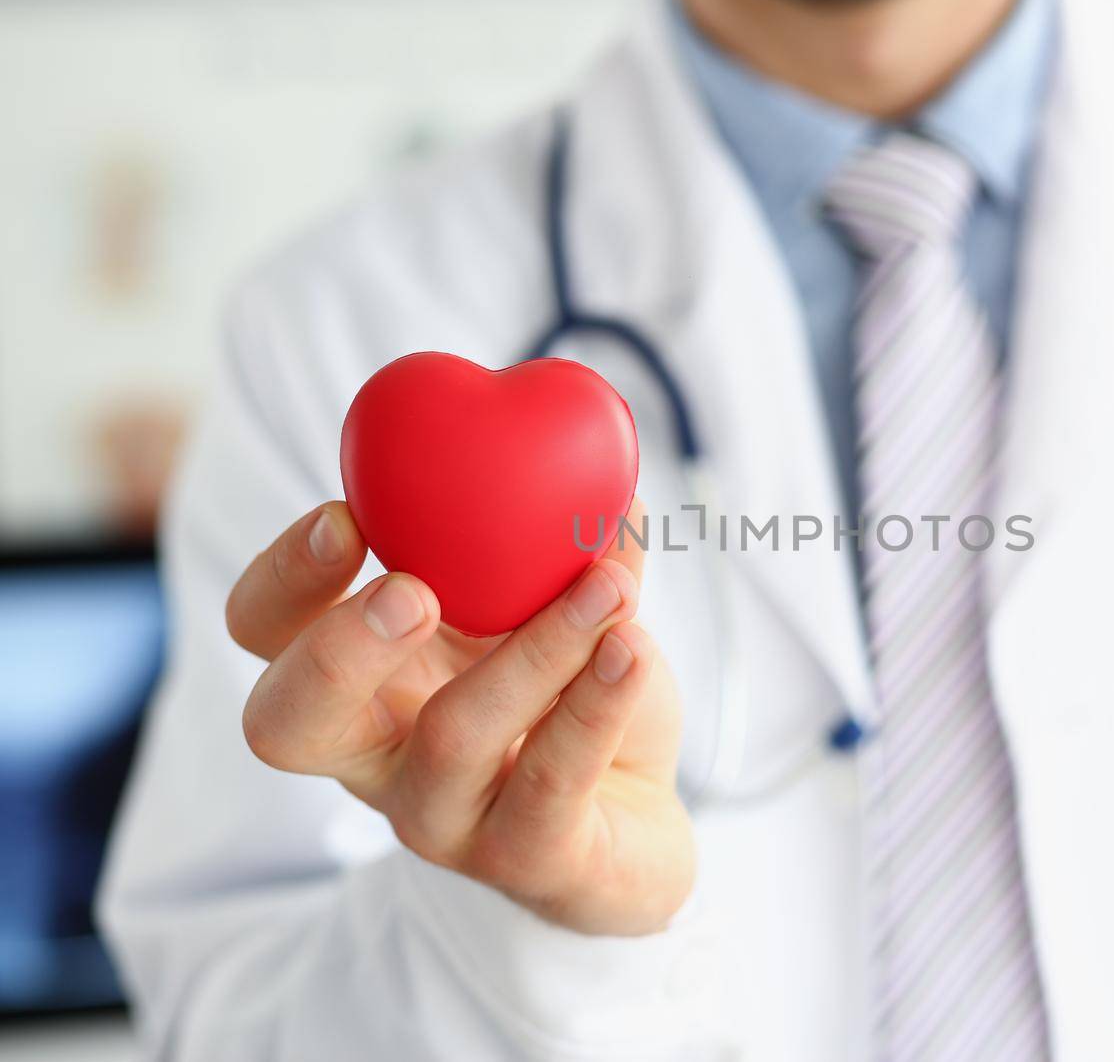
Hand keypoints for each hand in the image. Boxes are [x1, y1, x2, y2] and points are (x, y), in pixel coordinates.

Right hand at [225, 499, 692, 935]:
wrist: (642, 826)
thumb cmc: (573, 700)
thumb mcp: (550, 607)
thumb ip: (549, 543)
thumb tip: (589, 459)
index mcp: (359, 680)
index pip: (263, 632)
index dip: (284, 577)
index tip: (347, 514)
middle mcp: (377, 757)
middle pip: (287, 724)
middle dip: (335, 651)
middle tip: (414, 589)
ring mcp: (445, 821)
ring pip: (451, 740)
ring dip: (534, 649)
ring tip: (606, 585)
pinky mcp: (529, 863)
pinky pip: (551, 784)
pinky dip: (595, 704)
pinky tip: (632, 647)